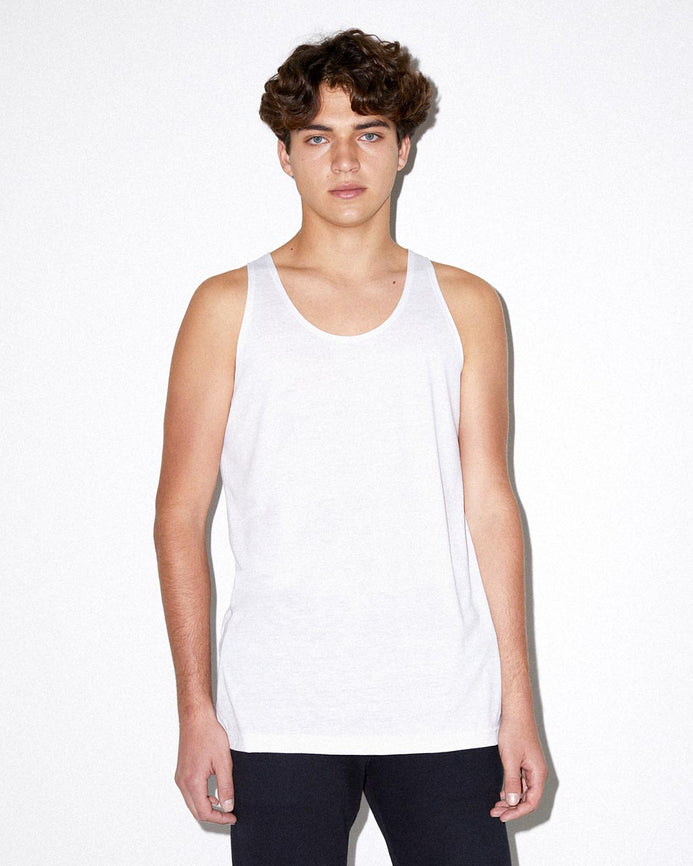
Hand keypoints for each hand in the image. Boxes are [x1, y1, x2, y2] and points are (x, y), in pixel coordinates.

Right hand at [174, 711, 236, 825]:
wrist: (196, 719)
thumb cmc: (208, 734)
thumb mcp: (223, 762)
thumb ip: (226, 786)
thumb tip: (228, 806)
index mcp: (192, 782)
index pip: (204, 812)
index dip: (220, 818)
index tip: (232, 816)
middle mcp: (183, 782)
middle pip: (196, 811)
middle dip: (213, 816)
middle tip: (229, 813)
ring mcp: (180, 777)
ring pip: (192, 803)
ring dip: (206, 807)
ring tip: (223, 803)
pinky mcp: (181, 772)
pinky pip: (189, 793)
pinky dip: (200, 797)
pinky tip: (212, 793)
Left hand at [490, 714, 546, 822]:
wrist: (516, 711)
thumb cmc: (515, 731)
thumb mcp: (510, 759)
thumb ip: (512, 782)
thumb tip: (513, 802)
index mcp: (538, 774)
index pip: (531, 802)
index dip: (517, 812)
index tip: (503, 817)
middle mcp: (538, 773)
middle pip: (528, 799)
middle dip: (512, 808)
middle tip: (495, 813)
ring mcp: (532, 768)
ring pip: (524, 791)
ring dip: (511, 800)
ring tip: (496, 806)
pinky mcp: (526, 763)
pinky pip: (521, 782)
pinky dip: (512, 790)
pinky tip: (502, 794)